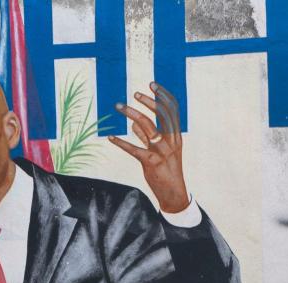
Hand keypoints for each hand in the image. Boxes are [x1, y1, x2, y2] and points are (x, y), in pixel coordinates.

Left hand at [109, 82, 189, 213]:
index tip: (152, 85)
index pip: (171, 111)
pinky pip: (134, 149)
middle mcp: (171, 141)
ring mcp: (162, 152)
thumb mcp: (160, 151)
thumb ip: (147, 137)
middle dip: (147, 102)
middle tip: (134, 94)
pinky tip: (111, 137)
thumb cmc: (166, 170)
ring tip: (120, 107)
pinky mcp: (151, 163)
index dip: (162, 96)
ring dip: (132, 115)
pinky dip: (121, 142)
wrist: (173, 193)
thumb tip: (134, 124)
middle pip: (160, 115)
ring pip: (147, 128)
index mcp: (176, 136)